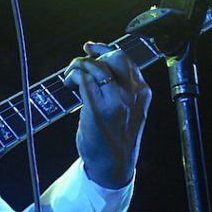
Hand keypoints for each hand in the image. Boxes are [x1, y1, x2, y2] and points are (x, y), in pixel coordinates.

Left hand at [64, 42, 151, 188]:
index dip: (105, 48)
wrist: (114, 164)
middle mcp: (132, 93)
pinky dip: (72, 76)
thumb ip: (121, 88)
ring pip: (95, 66)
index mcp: (142, 91)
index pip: (125, 59)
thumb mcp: (129, 109)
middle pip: (113, 56)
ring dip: (77, 66)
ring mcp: (115, 100)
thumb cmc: (117, 136)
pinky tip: (69, 84)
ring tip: (70, 77)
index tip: (90, 47)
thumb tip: (99, 65)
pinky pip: (83, 80)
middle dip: (93, 56)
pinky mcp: (97, 109)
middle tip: (79, 64)